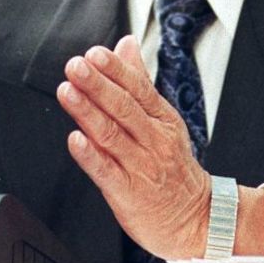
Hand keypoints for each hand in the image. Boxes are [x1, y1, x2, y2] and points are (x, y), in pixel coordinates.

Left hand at [57, 36, 211, 258]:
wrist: (195, 218)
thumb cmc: (173, 166)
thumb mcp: (164, 119)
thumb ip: (140, 81)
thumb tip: (126, 44)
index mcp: (163, 119)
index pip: (139, 88)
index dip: (116, 70)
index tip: (95, 54)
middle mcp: (154, 140)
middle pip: (124, 108)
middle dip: (97, 85)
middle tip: (76, 66)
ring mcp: (141, 166)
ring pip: (112, 135)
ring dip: (87, 112)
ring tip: (68, 92)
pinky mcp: (128, 193)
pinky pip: (107, 171)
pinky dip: (90, 155)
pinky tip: (75, 140)